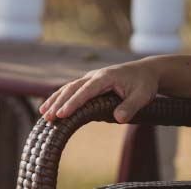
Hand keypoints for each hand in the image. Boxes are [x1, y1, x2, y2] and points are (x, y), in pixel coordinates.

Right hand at [39, 59, 159, 123]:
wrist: (146, 71)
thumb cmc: (145, 84)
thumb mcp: (143, 96)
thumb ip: (131, 106)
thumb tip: (119, 118)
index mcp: (107, 77)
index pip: (87, 90)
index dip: (74, 102)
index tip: (62, 114)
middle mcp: (96, 75)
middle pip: (74, 88)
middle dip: (60, 103)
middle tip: (48, 118)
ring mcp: (91, 78)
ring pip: (69, 88)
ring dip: (56, 100)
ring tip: (44, 114)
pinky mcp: (90, 83)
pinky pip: (72, 89)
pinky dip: (60, 97)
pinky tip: (49, 107)